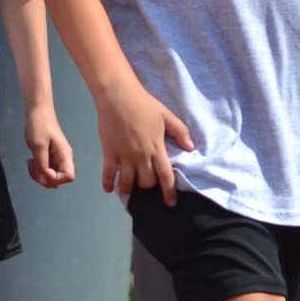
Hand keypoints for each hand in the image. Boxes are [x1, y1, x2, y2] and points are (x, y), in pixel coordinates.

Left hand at [24, 104, 74, 187]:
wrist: (37, 112)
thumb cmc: (39, 125)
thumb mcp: (38, 146)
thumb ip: (42, 164)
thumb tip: (45, 179)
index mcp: (65, 155)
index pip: (68, 177)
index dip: (55, 178)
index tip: (43, 170)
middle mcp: (63, 158)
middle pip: (59, 179)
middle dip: (44, 177)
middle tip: (33, 166)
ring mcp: (57, 158)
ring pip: (50, 176)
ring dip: (39, 174)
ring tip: (31, 162)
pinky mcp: (50, 156)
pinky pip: (46, 169)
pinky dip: (37, 169)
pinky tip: (31, 161)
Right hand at [96, 77, 192, 203]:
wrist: (118, 97)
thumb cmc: (143, 104)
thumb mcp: (166, 116)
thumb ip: (180, 132)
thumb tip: (191, 148)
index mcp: (157, 148)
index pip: (165, 176)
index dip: (169, 192)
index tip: (170, 203)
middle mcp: (141, 156)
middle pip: (146, 182)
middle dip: (148, 187)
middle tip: (146, 185)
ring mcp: (124, 156)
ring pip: (128, 181)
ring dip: (128, 190)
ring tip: (128, 193)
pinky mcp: (109, 152)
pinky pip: (108, 172)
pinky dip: (108, 183)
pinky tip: (109, 190)